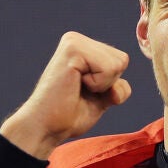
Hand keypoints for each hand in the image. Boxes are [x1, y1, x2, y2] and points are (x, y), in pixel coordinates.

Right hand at [0, 32, 132, 158]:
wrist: (46, 128)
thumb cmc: (69, 116)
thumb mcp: (101, 99)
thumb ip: (116, 87)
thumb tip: (121, 84)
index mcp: (83, 47)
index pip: (121, 61)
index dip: (110, 85)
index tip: (84, 92)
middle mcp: (77, 39)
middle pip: (122, 60)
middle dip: (108, 85)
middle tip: (79, 92)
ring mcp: (74, 42)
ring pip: (117, 64)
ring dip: (102, 85)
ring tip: (76, 89)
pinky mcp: (73, 49)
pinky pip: (108, 68)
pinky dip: (97, 85)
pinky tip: (74, 86)